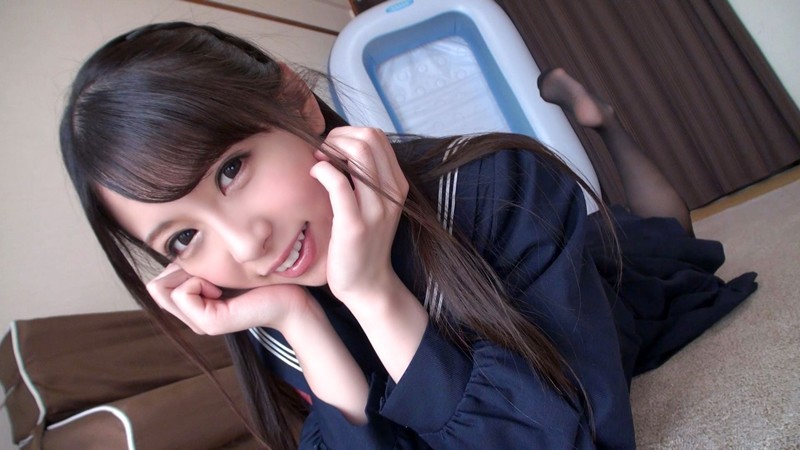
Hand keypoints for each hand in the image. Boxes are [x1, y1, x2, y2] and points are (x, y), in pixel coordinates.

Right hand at [146, 264, 314, 334]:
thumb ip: (192, 267)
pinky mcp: (210, 323)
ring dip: (189, 276)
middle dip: (179, 271)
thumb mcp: (217, 267)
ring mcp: (199, 323)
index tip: (208, 269)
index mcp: (194, 305)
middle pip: (155, 287)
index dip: (177, 267)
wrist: (289, 297)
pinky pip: (183, 293)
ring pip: (163, 289)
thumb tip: (170, 256)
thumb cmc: (260, 277)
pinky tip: (221, 289)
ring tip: (217, 284)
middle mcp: (192, 317)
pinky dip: (198, 282)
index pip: (157, 283)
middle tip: (211, 275)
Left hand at [310, 126, 408, 306]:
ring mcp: (376, 209)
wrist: (367, 284)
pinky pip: (339, 183)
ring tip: (318, 163)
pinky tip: (314, 174)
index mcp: (397, 185)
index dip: (348, 133)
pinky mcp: (355, 224)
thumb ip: (364, 177)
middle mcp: (392, 194)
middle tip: (321, 153)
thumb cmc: (361, 243)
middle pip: (368, 138)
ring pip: (358, 153)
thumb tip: (338, 146)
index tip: (330, 148)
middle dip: (338, 137)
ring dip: (330, 149)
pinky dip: (322, 170)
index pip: (377, 137)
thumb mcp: (372, 205)